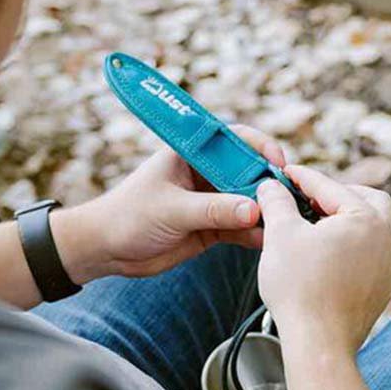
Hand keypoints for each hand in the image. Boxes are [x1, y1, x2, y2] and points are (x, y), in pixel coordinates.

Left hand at [55, 125, 285, 278]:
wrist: (105, 250)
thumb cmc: (127, 216)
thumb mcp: (171, 209)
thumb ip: (213, 210)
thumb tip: (253, 210)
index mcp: (191, 153)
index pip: (232, 139)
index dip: (258, 146)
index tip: (276, 161)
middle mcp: (204, 173)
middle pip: (247, 171)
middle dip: (267, 183)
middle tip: (284, 197)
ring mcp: (209, 200)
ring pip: (247, 201)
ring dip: (264, 211)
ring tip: (280, 222)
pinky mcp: (211, 226)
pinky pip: (240, 227)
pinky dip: (253, 233)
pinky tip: (264, 240)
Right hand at [256, 165, 390, 355]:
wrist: (319, 343)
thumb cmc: (301, 289)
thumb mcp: (281, 234)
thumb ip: (277, 202)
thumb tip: (271, 186)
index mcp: (366, 219)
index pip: (330, 187)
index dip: (303, 178)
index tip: (286, 174)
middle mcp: (387, 240)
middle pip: (369, 201)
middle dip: (339, 194)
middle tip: (311, 196)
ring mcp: (389, 267)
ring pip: (374, 229)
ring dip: (349, 221)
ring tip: (320, 224)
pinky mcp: (382, 289)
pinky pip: (371, 256)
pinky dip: (353, 248)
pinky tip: (329, 255)